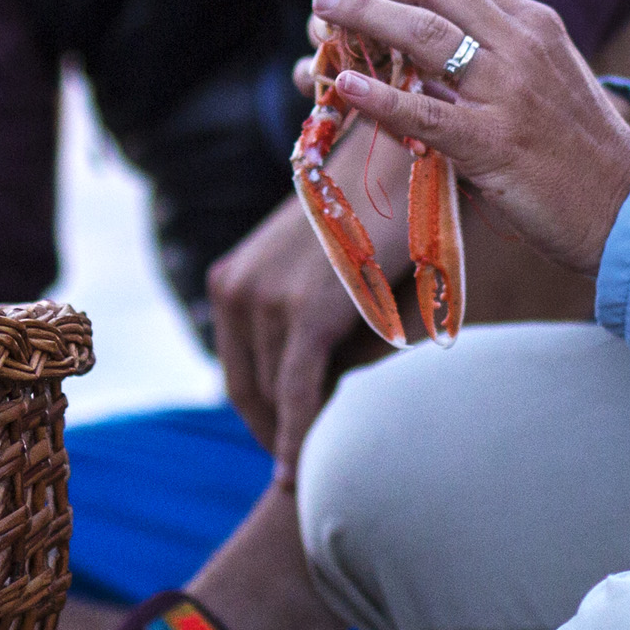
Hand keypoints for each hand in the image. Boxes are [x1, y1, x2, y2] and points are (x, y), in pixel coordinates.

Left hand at [206, 195, 379, 472]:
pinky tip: (301, 469)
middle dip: (275, 431)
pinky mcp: (306, 311)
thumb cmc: (369, 218)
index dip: (258, 417)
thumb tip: (314, 392)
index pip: (238, 371)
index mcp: (230, 281)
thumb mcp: (319, 270)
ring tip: (331, 449)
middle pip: (252, 389)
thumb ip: (304, 324)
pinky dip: (299, 435)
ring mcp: (266, 299)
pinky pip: (299, 391)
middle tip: (301, 468)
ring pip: (280, 393)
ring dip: (307, 424)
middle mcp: (235, 289)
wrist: (399, 159)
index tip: (280, 449)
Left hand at [310, 0, 629, 281]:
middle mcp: (523, 43)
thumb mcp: (546, 80)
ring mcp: (510, 92)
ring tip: (322, 17)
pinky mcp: (496, 144)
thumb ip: (498, 55)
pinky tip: (343, 88)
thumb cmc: (582, 152)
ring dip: (363, 19)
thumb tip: (427, 52)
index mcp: (534, 23)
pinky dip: (378, 98)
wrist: (629, 206)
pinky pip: (426, 112)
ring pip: (424, 35)